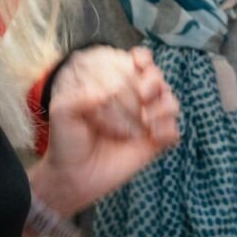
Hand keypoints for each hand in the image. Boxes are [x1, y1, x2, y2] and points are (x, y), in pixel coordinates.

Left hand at [29, 46, 179, 215]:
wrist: (71, 177)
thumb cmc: (66, 140)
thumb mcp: (63, 113)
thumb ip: (80, 96)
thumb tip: (108, 91)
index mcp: (113, 85)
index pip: (135, 62)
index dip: (141, 59)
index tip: (138, 62)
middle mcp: (132, 99)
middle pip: (157, 77)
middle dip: (153, 81)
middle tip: (142, 94)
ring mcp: (145, 120)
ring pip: (169, 101)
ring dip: (163, 106)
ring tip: (147, 120)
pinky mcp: (153, 142)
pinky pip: (173, 130)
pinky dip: (168, 129)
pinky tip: (154, 136)